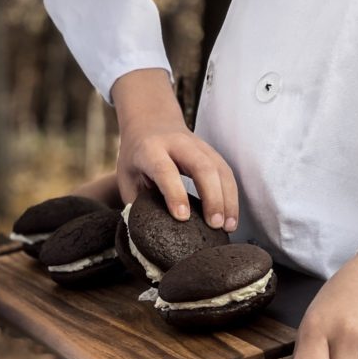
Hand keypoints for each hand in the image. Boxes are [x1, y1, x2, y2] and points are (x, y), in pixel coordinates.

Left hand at [111, 68, 238, 230]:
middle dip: (212, 197)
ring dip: (228, 199)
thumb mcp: (126, 177)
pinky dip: (231, 196)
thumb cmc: (136, 157)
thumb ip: (135, 203)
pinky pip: (227, 173)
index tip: (182, 217)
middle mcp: (178, 144)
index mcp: (150, 149)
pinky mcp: (212, 152)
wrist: (151, 121)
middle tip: (214, 225)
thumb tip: (145, 237)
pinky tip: (231, 218)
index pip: (165, 170)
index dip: (174, 193)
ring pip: (220, 169)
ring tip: (228, 227)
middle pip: (202, 166)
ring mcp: (199, 145)